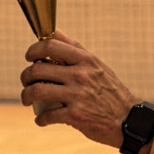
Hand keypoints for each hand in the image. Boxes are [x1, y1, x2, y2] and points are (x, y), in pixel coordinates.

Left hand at [20, 30, 138, 146]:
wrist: (128, 119)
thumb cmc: (109, 90)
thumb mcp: (97, 64)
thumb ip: (75, 49)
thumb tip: (54, 33)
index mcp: (85, 59)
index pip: (50, 45)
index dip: (33, 50)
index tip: (29, 57)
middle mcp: (80, 75)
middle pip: (38, 68)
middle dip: (25, 76)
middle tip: (26, 82)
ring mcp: (77, 95)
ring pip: (37, 90)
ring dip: (26, 95)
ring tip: (28, 99)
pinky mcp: (76, 116)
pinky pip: (47, 115)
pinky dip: (40, 119)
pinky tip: (41, 120)